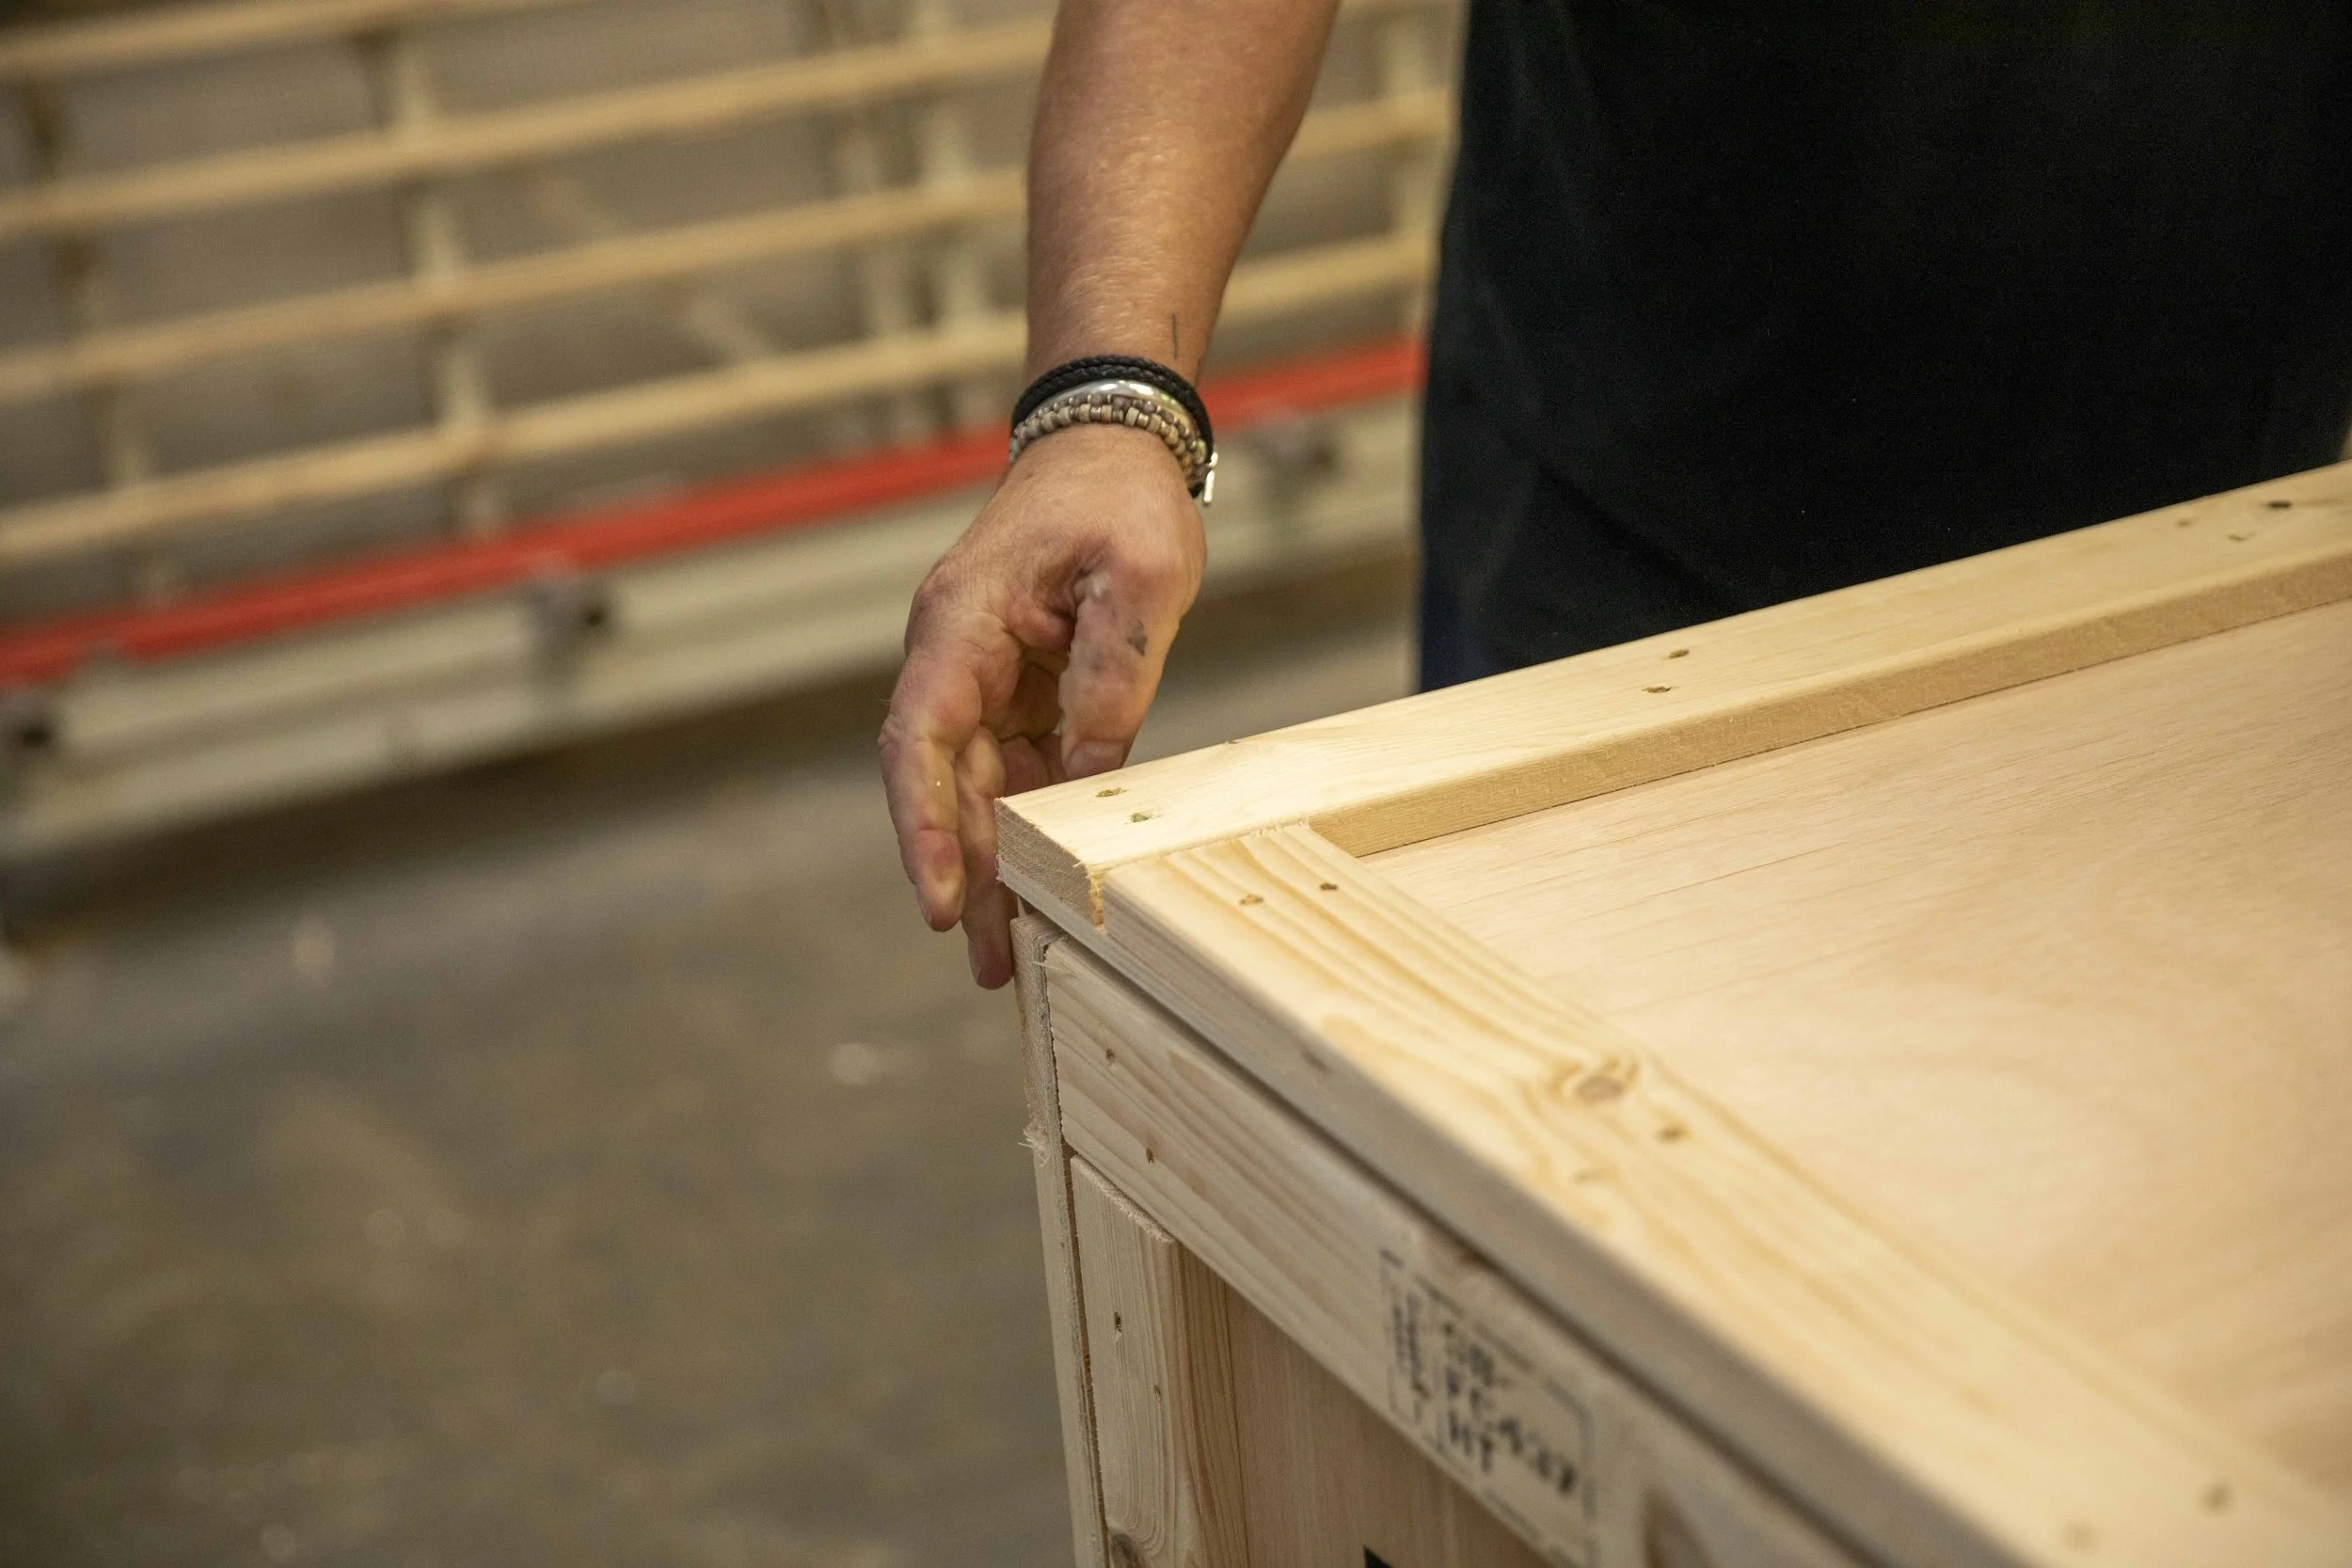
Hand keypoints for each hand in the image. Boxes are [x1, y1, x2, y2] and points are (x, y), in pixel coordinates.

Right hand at [880, 424, 1205, 987]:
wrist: (1109, 446)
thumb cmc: (1118, 497)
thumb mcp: (1143, 573)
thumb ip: (1115, 668)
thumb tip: (1091, 762)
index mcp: (963, 626)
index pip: (923, 741)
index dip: (927, 828)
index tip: (941, 900)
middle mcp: (957, 659)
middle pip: (945, 784)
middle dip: (963, 876)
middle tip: (989, 962)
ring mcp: (985, 678)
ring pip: (977, 790)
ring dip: (992, 867)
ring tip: (1012, 952)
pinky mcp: (1021, 692)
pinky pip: (1015, 773)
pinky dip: (1026, 831)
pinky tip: (1044, 888)